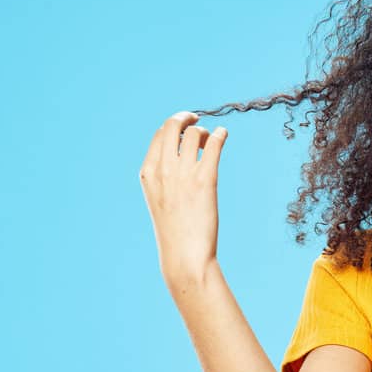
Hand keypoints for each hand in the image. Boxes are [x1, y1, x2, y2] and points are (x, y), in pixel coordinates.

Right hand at [139, 111, 228, 284]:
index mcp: (147, 172)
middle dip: (186, 118)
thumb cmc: (175, 230)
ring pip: (194, 133)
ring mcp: (183, 173)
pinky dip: (220, 134)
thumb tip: (178, 157)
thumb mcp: (159, 199)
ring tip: (210, 140)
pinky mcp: (205, 179)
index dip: (173, 126)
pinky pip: (214, 144)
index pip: (159, 135)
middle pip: (173, 126)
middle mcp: (163, 169)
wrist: (184, 254)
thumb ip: (163, 177)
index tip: (184, 126)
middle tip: (197, 120)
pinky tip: (224, 135)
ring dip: (204, 131)